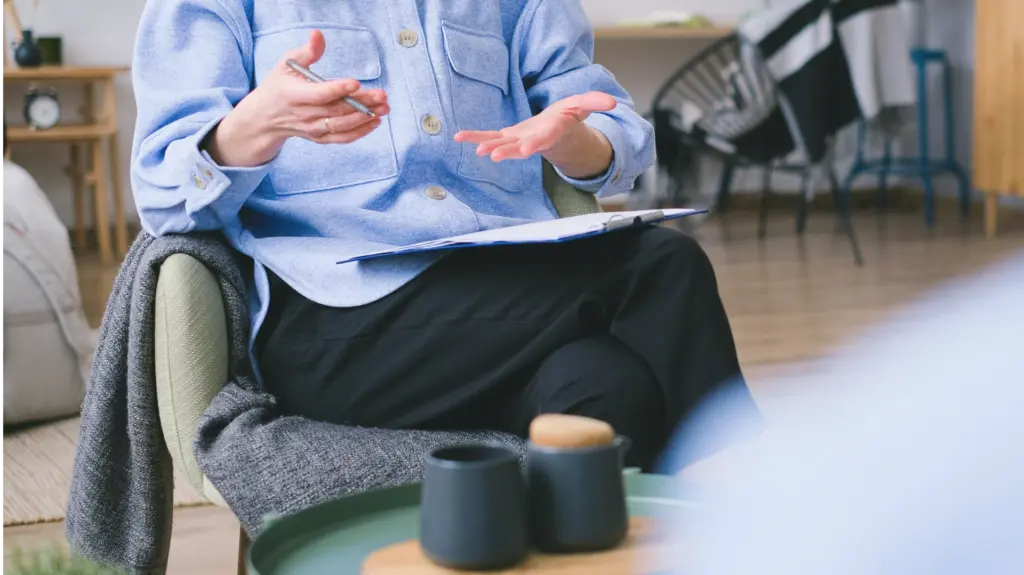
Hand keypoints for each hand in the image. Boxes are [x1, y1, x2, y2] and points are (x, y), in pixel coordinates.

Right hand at [205, 30, 389, 167]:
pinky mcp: (319, 138)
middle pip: (336, 110)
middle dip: (361, 103)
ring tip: (384, 108)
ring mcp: (312, 129)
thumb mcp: (286, 64)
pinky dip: (359, 133)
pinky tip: (375, 122)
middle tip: (382, 95)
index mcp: (294, 95)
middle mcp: (303, 115)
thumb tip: (318, 34)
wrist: (265, 117)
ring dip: (365, 118)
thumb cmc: (279, 86)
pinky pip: (341, 138)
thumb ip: (306, 51)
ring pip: (341, 126)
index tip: (356, 82)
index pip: (319, 94)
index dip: (337, 89)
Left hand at [453, 91, 615, 171]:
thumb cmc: (569, 119)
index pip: (545, 139)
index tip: (528, 149)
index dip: (537, 144)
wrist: (556, 133)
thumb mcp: (583, 106)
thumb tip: (611, 102)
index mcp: (551, 132)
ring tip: (477, 150)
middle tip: (495, 155)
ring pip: (502, 145)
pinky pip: (489, 137)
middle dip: (509, 151)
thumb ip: (594, 102)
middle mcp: (533, 140)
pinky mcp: (508, 137)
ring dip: (488, 146)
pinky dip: (475, 137)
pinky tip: (459, 136)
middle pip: (520, 147)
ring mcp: (519, 141)